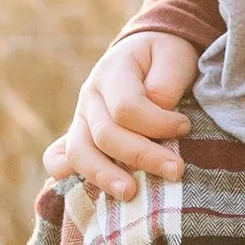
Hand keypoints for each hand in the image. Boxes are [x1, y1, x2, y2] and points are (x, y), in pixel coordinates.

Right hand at [44, 29, 197, 200]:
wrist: (147, 50)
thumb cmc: (164, 55)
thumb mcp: (173, 56)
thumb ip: (166, 83)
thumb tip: (159, 111)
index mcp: (112, 72)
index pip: (127, 108)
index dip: (158, 123)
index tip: (185, 127)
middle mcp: (90, 97)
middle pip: (106, 135)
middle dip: (143, 157)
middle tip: (176, 170)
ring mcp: (81, 118)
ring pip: (80, 152)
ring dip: (104, 176)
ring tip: (130, 194)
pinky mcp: (80, 135)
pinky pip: (59, 156)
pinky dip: (64, 172)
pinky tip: (80, 186)